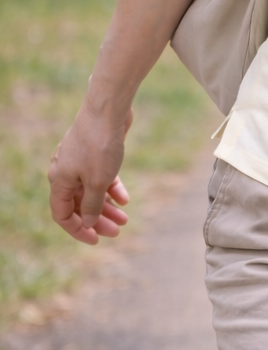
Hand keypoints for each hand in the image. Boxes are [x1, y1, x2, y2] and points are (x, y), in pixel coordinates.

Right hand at [49, 101, 131, 244]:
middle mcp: (66, 172)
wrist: (109, 109)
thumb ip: (91, 205)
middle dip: (97, 219)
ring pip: (91, 191)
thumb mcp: (97, 181)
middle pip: (78, 204)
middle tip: (117, 231)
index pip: (62, 214)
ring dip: (107, 206)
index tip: (96, 240)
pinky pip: (101, 176)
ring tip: (125, 219)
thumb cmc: (99, 145)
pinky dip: (112, 188)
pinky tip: (126, 198)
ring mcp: (80, 161)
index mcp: (59, 180)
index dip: (77, 230)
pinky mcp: (95, 153)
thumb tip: (87, 222)